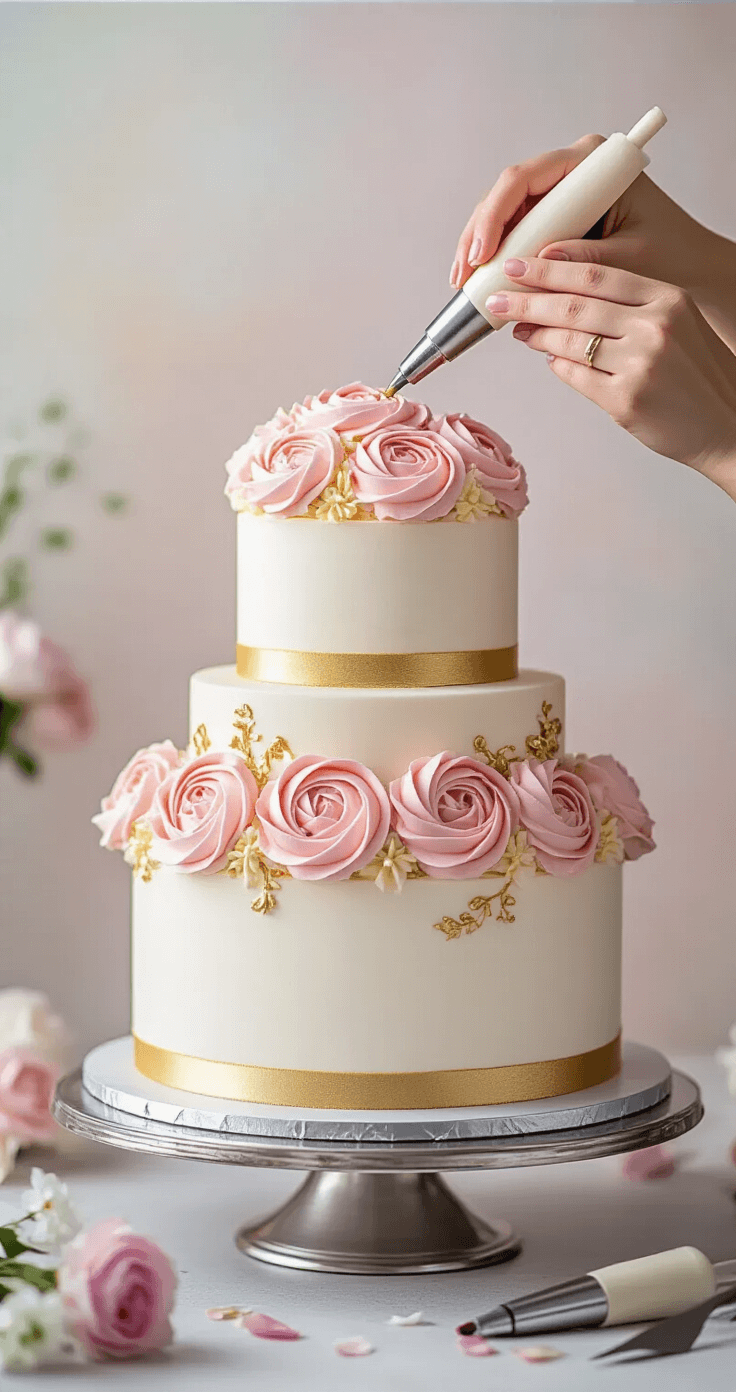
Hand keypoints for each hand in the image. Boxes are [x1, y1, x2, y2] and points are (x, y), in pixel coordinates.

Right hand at [450, 139, 735, 353]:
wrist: (689, 267)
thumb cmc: (670, 255)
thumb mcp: (629, 258)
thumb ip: (584, 260)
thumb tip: (537, 265)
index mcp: (591, 163)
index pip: (526, 178)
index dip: (495, 215)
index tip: (483, 252)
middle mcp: (570, 173)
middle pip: (506, 195)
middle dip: (478, 235)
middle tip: (463, 275)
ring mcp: (559, 195)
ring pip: (504, 215)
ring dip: (479, 249)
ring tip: (465, 283)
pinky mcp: (554, 219)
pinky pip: (516, 234)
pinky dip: (497, 259)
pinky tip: (481, 282)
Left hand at [487, 255, 735, 499]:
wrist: (726, 423)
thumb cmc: (699, 375)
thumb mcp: (677, 323)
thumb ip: (631, 308)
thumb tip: (570, 300)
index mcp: (667, 299)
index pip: (597, 274)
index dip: (551, 268)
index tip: (520, 265)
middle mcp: (654, 327)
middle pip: (575, 305)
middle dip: (528, 299)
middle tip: (499, 296)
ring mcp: (639, 365)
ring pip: (569, 341)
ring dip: (536, 333)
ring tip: (517, 328)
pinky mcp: (625, 400)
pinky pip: (575, 376)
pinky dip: (556, 365)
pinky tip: (547, 357)